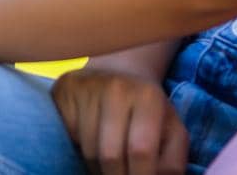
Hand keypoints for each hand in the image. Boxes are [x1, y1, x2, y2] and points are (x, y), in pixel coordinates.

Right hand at [52, 66, 188, 174]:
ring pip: (89, 151)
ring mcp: (87, 87)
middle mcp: (117, 87)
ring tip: (108, 163)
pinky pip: (67, 137)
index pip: (141, 151)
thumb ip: (172, 163)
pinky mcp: (64, 91)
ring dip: (98, 167)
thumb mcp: (172, 133)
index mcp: (149, 97)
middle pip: (111, 155)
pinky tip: (90, 144)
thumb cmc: (149, 112)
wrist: (119, 72)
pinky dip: (78, 150)